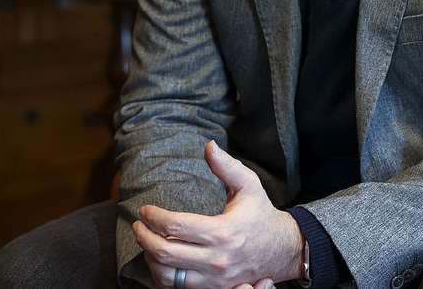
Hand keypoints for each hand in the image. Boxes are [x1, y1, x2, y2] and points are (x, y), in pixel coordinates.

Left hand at [132, 141, 303, 288]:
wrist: (284, 250)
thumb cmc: (261, 215)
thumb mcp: (249, 186)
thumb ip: (227, 166)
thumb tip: (209, 146)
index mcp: (223, 231)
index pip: (175, 226)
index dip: (154, 217)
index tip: (145, 209)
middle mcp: (217, 259)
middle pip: (165, 253)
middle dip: (144, 237)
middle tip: (138, 225)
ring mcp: (215, 279)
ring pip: (167, 277)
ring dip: (150, 259)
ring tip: (147, 243)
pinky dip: (163, 277)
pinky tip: (160, 262)